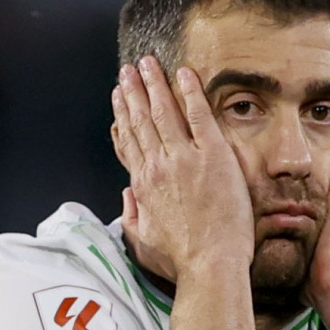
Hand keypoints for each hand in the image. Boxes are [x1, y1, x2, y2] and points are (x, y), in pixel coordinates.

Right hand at [112, 57, 253, 282]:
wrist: (209, 265)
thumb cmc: (181, 260)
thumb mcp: (143, 242)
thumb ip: (131, 215)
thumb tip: (127, 196)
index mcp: (142, 186)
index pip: (128, 143)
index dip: (121, 117)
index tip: (118, 98)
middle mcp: (157, 167)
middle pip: (140, 121)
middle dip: (132, 92)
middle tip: (127, 70)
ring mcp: (184, 159)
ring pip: (163, 112)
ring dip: (153, 84)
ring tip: (147, 64)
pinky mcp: (212, 156)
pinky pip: (198, 116)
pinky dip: (189, 93)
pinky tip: (183, 74)